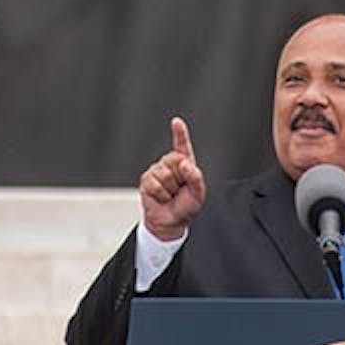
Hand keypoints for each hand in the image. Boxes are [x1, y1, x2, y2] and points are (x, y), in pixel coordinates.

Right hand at [139, 117, 205, 240]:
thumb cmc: (186, 207)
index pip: (182, 146)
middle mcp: (169, 165)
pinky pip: (154, 184)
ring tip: (170, 195)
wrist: (170, 222)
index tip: (177, 122)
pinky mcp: (146, 180)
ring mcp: (157, 171)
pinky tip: (162, 197)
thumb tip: (184, 163)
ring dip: (170, 189)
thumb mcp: (198, 193)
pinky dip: (161, 194)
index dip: (180, 134)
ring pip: (164, 174)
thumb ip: (195, 177)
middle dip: (179, 178)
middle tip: (179, 190)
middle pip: (174, 160)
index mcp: (184, 164)